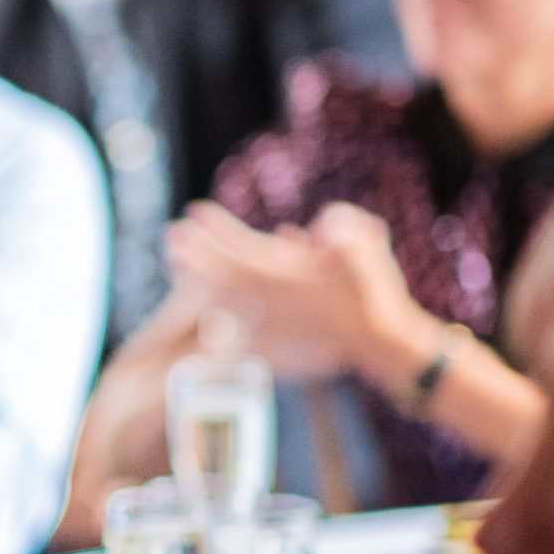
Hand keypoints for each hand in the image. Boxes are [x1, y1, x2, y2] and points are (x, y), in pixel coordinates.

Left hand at [166, 201, 424, 381]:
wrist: (382, 342)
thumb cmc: (375, 293)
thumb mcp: (368, 254)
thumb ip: (347, 233)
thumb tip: (325, 222)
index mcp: (286, 278)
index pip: (240, 251)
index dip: (216, 231)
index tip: (194, 211)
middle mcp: (270, 301)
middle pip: (221, 274)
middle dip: (195, 253)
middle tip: (171, 233)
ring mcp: (268, 320)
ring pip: (222, 298)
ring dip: (198, 278)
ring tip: (176, 262)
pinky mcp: (274, 337)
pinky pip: (234, 323)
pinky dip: (215, 309)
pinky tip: (201, 305)